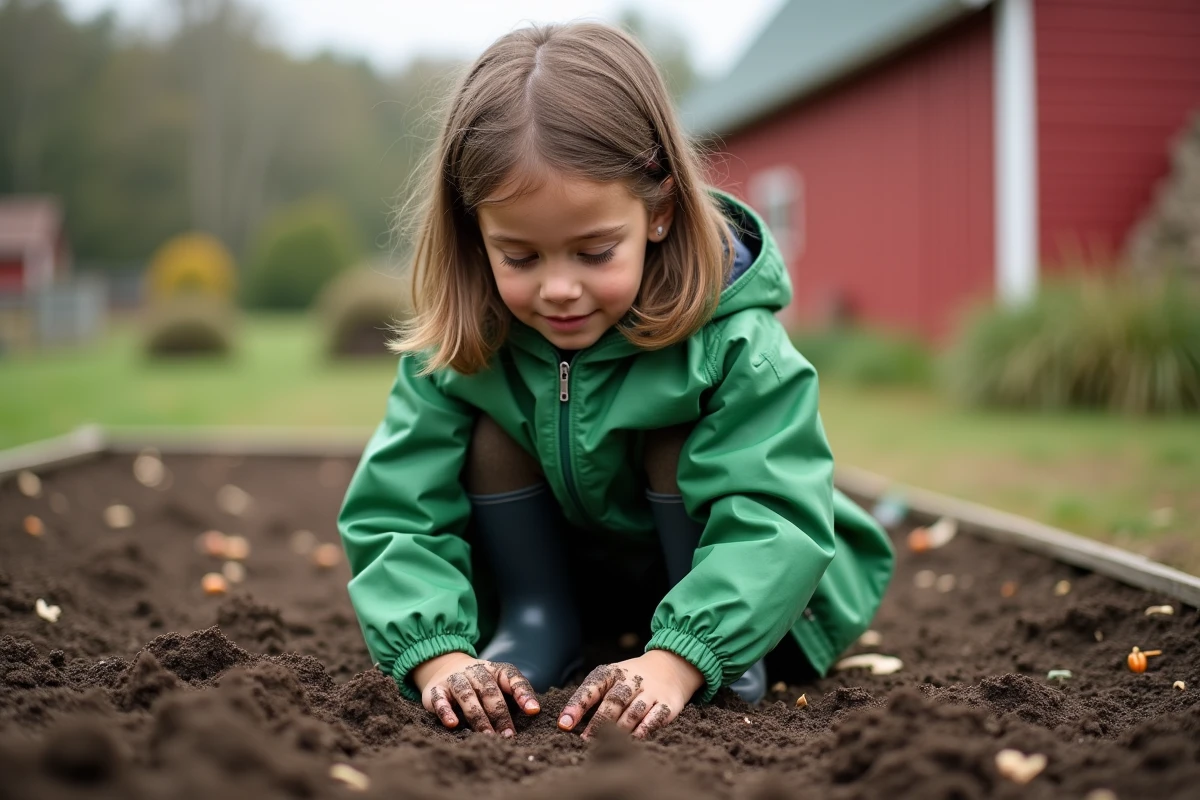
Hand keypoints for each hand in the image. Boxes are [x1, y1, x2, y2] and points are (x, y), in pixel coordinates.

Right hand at [412, 652, 540, 736]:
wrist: (444, 667)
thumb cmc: (480, 685)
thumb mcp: (499, 686)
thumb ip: (514, 697)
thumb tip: (532, 714)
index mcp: (496, 670)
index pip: (512, 678)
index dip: (523, 693)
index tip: (533, 711)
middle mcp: (475, 671)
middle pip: (489, 690)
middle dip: (500, 714)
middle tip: (509, 736)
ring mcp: (455, 679)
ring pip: (467, 695)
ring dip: (478, 716)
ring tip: (487, 735)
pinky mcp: (436, 690)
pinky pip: (440, 700)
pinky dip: (446, 711)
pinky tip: (453, 724)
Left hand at [556, 650, 703, 739]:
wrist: (670, 667)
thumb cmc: (629, 680)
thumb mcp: (609, 679)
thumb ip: (590, 697)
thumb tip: (566, 723)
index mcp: (612, 673)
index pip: (592, 687)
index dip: (577, 706)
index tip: (564, 725)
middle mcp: (632, 680)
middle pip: (614, 701)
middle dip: (598, 723)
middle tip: (586, 740)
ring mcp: (651, 692)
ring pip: (633, 711)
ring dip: (619, 729)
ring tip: (607, 744)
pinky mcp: (667, 704)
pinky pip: (655, 718)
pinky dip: (643, 729)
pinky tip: (633, 740)